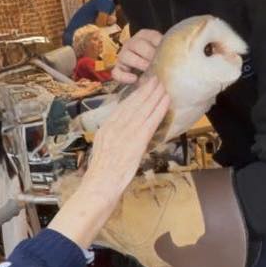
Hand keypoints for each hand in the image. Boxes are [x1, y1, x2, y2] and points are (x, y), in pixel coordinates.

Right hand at [84, 75, 169, 197]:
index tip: (142, 86)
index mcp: (105, 129)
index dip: (134, 95)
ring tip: (163, 85)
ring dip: (154, 96)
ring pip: (143, 109)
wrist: (99, 187)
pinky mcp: (136, 142)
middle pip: (133, 104)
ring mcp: (125, 133)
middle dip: (145, 91)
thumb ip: (113, 141)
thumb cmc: (101, 177)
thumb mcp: (103, 152)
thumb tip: (123, 135)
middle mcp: (114, 127)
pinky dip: (159, 109)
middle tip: (155, 79)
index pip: (122, 107)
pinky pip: (150, 121)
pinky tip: (166, 101)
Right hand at [112, 29, 162, 83]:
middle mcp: (131, 43)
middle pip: (137, 45)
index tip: (166, 53)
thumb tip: (176, 55)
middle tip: (158, 63)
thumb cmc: (156, 60)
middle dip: (149, 54)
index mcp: (144, 36)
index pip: (152, 36)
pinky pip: (117, 72)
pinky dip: (124, 76)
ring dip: (138, 63)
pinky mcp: (118, 69)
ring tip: (148, 71)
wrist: (144, 71)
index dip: (159, 45)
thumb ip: (166, 51)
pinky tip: (134, 79)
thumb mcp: (161, 52)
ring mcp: (123, 56)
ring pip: (126, 56)